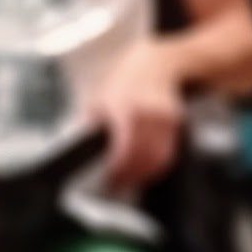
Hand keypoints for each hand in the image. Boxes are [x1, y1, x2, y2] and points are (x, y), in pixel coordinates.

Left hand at [87, 46, 187, 194]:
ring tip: (129, 180)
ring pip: (159, 158)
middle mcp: (147, 114)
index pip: (126, 150)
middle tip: (117, 186)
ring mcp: (164, 119)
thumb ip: (89, 124)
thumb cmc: (124, 83)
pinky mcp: (175, 123)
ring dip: (144, 174)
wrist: (156, 65)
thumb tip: (76, 148)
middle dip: (131, 177)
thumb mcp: (99, 98)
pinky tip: (144, 169)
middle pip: (144, 158)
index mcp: (125, 109)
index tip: (110, 181)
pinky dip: (157, 166)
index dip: (119, 171)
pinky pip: (168, 153)